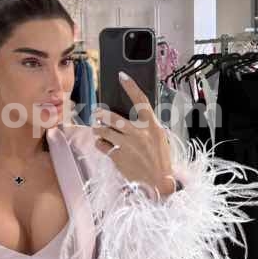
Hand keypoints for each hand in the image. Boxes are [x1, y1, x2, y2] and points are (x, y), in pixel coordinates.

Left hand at [92, 72, 174, 197]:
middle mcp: (138, 133)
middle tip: (97, 114)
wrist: (159, 183)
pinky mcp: (118, 157)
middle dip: (101, 114)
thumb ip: (147, 125)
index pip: (141, 100)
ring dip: (98, 129)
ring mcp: (126, 145)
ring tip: (98, 130)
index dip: (131, 86)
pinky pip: (101, 146)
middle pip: (113, 117)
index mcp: (152, 126)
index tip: (121, 76)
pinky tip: (103, 145)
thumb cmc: (160, 159)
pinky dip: (100, 144)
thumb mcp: (159, 138)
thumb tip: (133, 115)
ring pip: (103, 131)